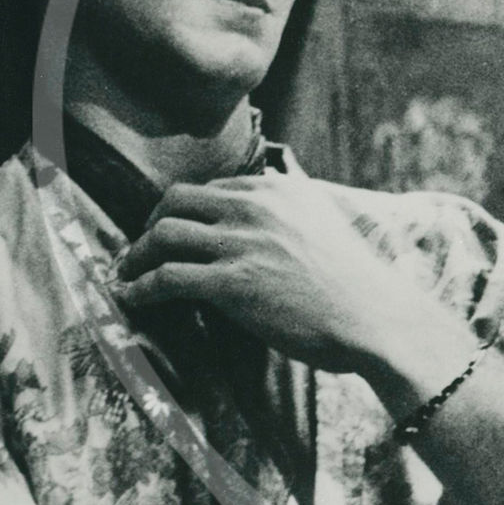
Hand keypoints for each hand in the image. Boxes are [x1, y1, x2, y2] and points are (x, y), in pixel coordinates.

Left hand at [116, 177, 473, 384]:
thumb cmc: (356, 283)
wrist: (375, 318)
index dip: (187, 211)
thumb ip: (293, 209)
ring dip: (137, 255)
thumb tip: (275, 202)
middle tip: (143, 248)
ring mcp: (242, 242)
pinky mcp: (233, 282)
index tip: (176, 230)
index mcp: (279, 190)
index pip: (213, 187)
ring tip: (128, 274)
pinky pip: (167, 277)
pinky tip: (131, 299)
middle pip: (177, 199)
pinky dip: (141, 288)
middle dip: (152, 223)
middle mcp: (257, 207)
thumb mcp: (325, 224)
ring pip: (164, 233)